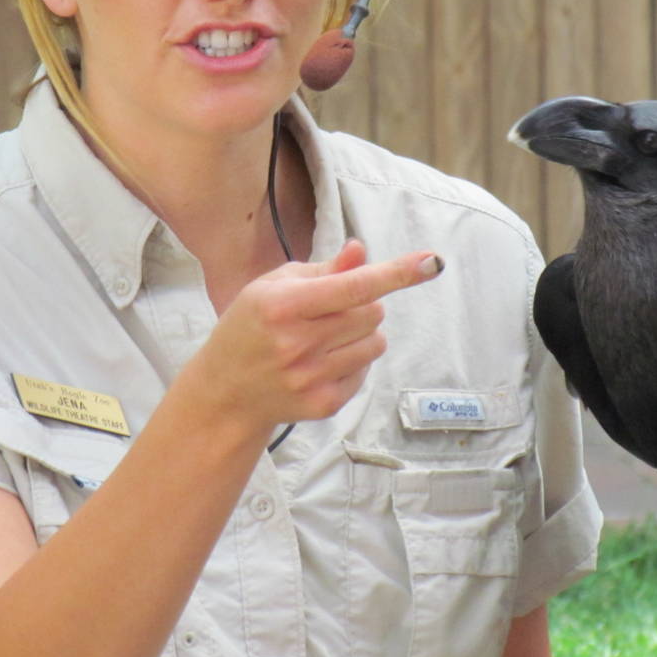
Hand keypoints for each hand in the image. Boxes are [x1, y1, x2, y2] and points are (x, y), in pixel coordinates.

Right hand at [188, 238, 442, 430]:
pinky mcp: (324, 404)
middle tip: (331, 311)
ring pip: (376, 342)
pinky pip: (365, 371)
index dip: (396, 273)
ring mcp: (312, 378)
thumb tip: (361, 252)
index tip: (432, 262)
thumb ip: (322, 271)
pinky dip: (353, 361)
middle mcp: (297, 344)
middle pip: (372, 312)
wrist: (225, 393)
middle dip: (362, 305)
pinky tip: (321, 362)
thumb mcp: (272, 288)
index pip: (354, 286)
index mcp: (282, 306)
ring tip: (326, 338)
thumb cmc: (250, 329)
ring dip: (362, 334)